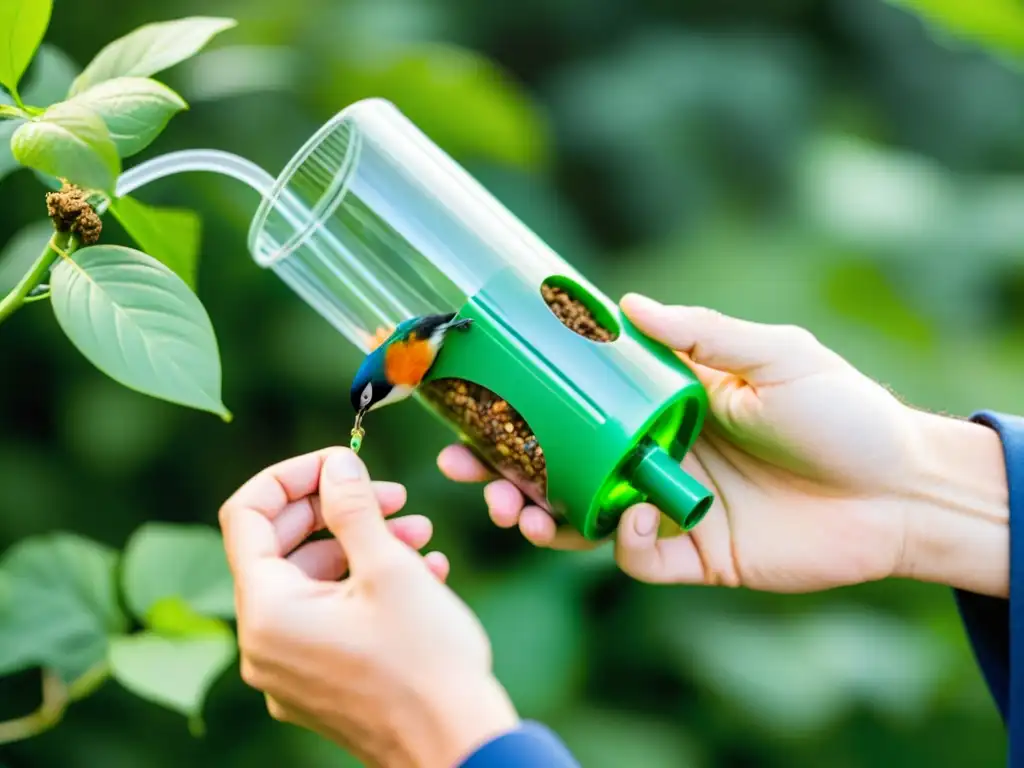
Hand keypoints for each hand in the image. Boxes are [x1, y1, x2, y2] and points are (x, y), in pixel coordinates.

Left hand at [219, 447, 517, 767]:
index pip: (246, 515)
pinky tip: (422, 573)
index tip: (342, 463)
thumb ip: (352, 508)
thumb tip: (335, 464)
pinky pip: (328, 618)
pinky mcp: (318, 686)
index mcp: (267, 612)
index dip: (291, 475)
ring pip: (312, 584)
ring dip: (361, 547)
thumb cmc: (426, 661)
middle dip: (337, 511)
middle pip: (279, 548)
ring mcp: (290, 671)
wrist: (460, 748)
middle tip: (392, 496)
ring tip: (420, 535)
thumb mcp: (389, 568)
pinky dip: (364, 587)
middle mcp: (264, 645)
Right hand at [439, 294, 1008, 596]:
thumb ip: (701, 334)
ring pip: (581, 515)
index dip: (526, 403)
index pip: (577, 404)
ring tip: (509, 506)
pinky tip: (628, 524)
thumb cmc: (842, 411)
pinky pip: (637, 557)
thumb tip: (626, 303)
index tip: (478, 391)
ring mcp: (669, 506)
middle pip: (560, 464)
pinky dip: (622, 544)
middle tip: (460, 463)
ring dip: (537, 513)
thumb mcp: (774, 355)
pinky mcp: (695, 556)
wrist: (902, 491)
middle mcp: (652, 455)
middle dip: (503, 466)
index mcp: (663, 406)